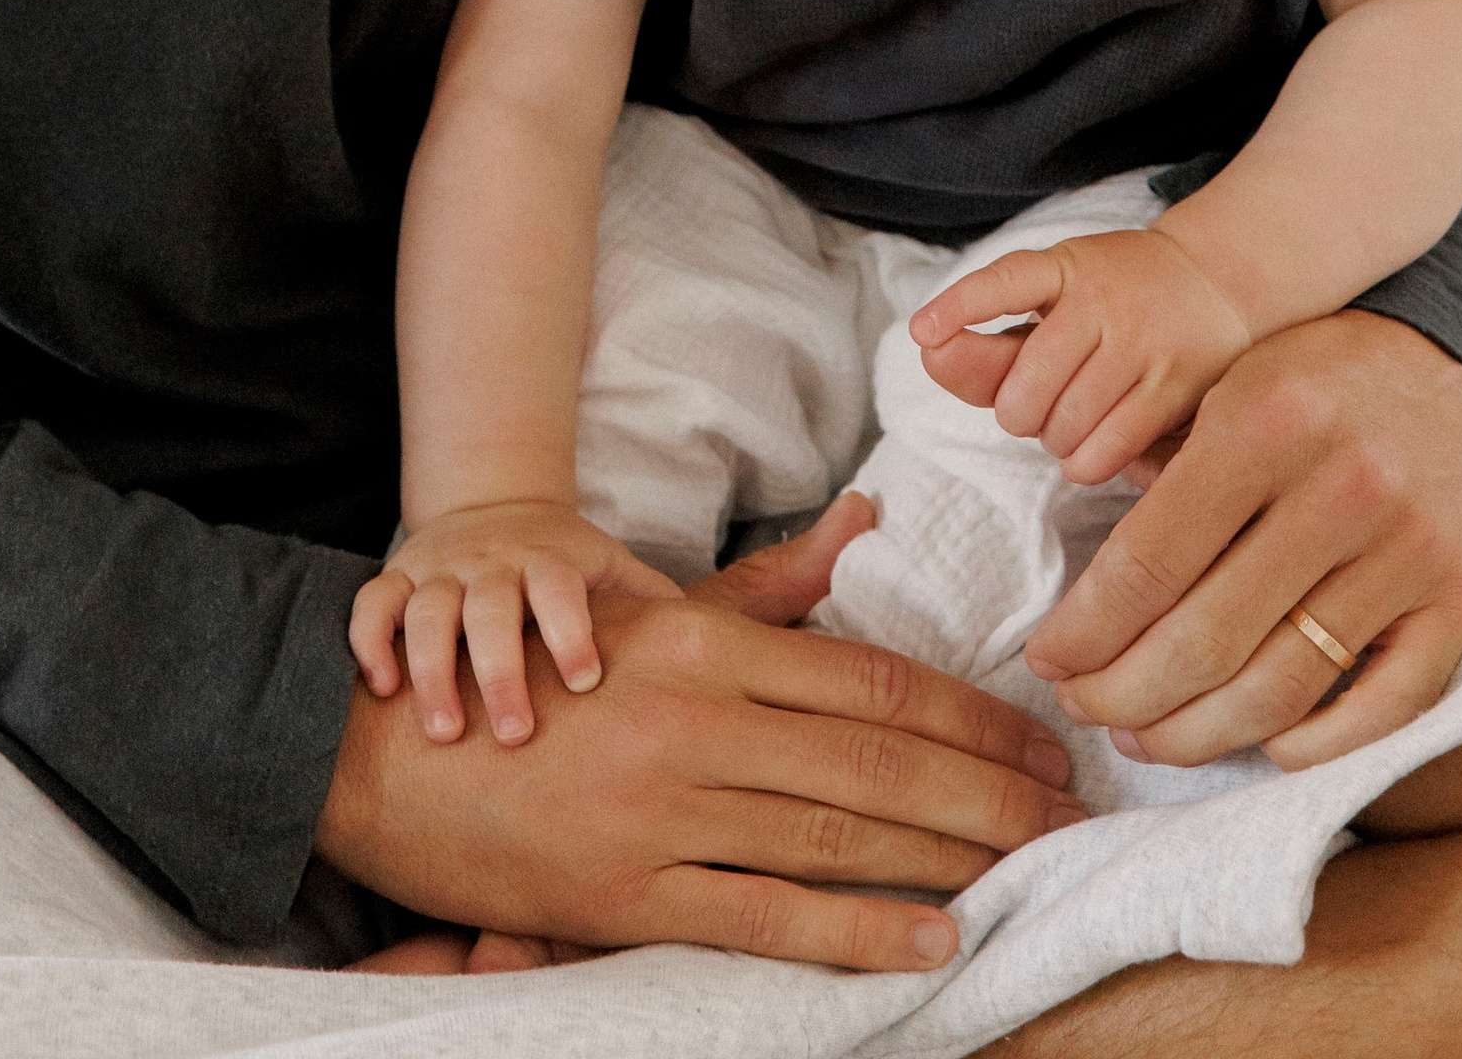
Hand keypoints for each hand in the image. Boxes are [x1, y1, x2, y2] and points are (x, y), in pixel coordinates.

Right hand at [318, 489, 1087, 974]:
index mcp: (702, 645)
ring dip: (949, 859)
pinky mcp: (630, 897)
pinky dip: (858, 932)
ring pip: (837, 839)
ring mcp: (662, 815)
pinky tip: (931, 939)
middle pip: (876, 764)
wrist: (390, 755)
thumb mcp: (645, 612)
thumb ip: (764, 587)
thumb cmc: (539, 679)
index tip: (1044, 743)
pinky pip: (768, 918)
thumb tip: (866, 523)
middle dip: (990, 794)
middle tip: (1071, 816)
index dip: (972, 717)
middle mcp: (693, 723)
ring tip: (1029, 870)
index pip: (871, 683)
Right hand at [350, 497, 681, 744]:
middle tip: (514, 734)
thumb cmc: (572, 576)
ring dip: (433, 668)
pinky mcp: (398, 582)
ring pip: (429, 610)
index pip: (561, 589)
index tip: (586, 681)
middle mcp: (495, 564)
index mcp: (553, 563)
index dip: (571, 629)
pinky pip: (374, 605)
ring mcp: (442, 572)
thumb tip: (762, 638)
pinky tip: (383, 691)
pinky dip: (372, 643)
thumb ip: (673, 614)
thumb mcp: (621, 577)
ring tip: (444, 733)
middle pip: (491, 607)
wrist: (493, 515)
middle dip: (499, 668)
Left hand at [912, 227, 1251, 484]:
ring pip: (1062, 427)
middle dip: (1017, 411)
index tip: (923, 332)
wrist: (1217, 281)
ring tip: (1073, 415)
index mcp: (1065, 266)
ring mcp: (1140, 346)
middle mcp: (1101, 302)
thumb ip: (996, 336)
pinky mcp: (1172, 391)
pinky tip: (1091, 444)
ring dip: (1054, 437)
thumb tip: (929, 351)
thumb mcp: (1059, 294)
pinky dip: (1084, 462)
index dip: (962, 306)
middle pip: (1024, 388)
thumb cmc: (1118, 293)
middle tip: (1039, 401)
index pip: (1007, 280)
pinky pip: (1103, 453)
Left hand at [1022, 310, 1461, 767]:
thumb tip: (1087, 597)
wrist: (1445, 363)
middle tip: (1084, 706)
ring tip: (1145, 737)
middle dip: (1124, 693)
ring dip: (1197, 732)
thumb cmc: (1310, 377)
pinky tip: (1260, 746)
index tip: (1048, 659)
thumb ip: (1163, 472)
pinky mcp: (1461, 599)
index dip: (1086, 628)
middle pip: (1206, 639)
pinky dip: (1314, 745)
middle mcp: (1344, 489)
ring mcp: (1409, 552)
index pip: (1150, 561)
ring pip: (1282, 688)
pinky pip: (1384, 707)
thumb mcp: (1228, 383)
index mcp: (1266, 422)